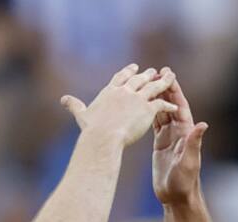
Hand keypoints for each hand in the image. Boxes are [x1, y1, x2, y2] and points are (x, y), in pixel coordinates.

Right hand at [61, 64, 178, 146]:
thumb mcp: (82, 115)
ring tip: (170, 77)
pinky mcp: (147, 109)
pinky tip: (174, 105)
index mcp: (110, 92)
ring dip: (163, 82)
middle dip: (147, 75)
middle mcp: (124, 92)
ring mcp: (137, 99)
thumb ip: (74, 106)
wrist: (103, 137)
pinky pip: (160, 104)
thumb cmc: (91, 130)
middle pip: (138, 79)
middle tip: (153, 71)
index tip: (133, 67)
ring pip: (153, 87)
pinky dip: (168, 104)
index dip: (127, 72)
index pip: (120, 78)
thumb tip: (63, 99)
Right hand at [152, 71, 208, 205]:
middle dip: (164, 89)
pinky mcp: (160, 144)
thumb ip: (194, 143)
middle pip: (170, 105)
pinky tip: (142, 104)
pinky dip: (149, 113)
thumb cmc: (185, 181)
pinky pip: (155, 124)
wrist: (176, 196)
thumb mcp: (189, 161)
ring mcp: (169, 137)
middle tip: (156, 72)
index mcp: (186, 133)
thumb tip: (203, 125)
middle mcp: (179, 132)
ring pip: (161, 112)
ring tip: (147, 83)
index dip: (175, 91)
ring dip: (155, 98)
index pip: (180, 106)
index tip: (169, 75)